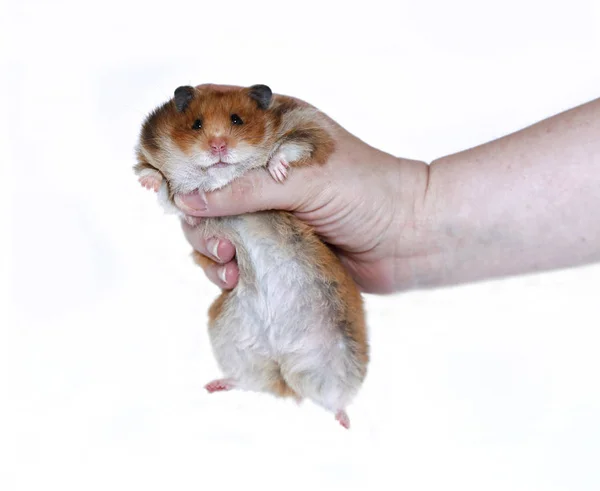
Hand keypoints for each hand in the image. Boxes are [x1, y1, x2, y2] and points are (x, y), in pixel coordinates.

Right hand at [176, 86, 430, 293]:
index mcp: (270, 135)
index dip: (176, 150)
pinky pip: (230, 255)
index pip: (208, 131)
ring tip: (230, 263)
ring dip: (207, 247)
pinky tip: (233, 279)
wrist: (410, 238)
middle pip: (200, 186)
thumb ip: (246, 190)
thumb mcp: (304, 179)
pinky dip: (221, 269)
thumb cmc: (367, 191)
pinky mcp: (273, 244)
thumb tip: (188, 203)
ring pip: (209, 225)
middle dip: (195, 215)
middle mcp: (262, 171)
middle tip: (216, 239)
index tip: (154, 175)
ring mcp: (266, 209)